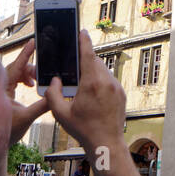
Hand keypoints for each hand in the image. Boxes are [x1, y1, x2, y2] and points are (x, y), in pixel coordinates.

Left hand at [4, 39, 48, 144]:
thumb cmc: (6, 131)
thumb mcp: (27, 117)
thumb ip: (42, 106)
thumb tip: (55, 95)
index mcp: (2, 89)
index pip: (15, 67)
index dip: (25, 54)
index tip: (33, 42)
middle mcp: (0, 86)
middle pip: (17, 68)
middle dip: (31, 68)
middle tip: (42, 74)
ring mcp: (1, 88)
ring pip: (17, 73)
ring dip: (29, 75)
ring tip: (36, 82)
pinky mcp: (4, 92)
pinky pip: (15, 79)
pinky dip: (25, 79)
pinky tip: (31, 85)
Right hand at [43, 30, 126, 153]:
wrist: (106, 143)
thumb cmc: (84, 129)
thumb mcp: (60, 113)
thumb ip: (53, 94)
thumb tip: (54, 81)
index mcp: (92, 83)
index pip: (88, 55)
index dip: (83, 42)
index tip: (81, 32)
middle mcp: (107, 82)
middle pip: (95, 62)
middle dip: (86, 60)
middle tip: (75, 62)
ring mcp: (116, 88)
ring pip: (103, 71)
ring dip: (93, 72)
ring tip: (82, 81)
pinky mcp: (121, 94)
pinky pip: (109, 81)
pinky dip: (101, 81)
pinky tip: (93, 92)